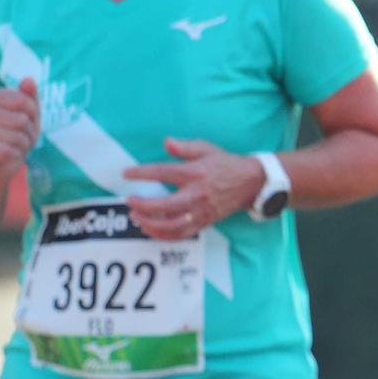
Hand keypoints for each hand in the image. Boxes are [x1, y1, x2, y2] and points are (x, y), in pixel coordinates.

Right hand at [0, 78, 39, 181]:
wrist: (3, 160)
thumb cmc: (19, 131)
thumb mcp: (30, 112)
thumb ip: (30, 96)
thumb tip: (28, 79)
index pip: (24, 101)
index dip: (33, 113)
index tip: (27, 118)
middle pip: (22, 120)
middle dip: (30, 131)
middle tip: (23, 135)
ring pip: (17, 137)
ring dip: (24, 144)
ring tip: (17, 145)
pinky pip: (8, 151)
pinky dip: (16, 155)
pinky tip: (10, 154)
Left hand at [123, 138, 263, 240]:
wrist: (251, 182)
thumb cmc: (226, 164)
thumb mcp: (207, 149)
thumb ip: (185, 147)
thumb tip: (166, 142)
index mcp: (195, 173)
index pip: (163, 172)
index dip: (142, 173)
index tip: (126, 173)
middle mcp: (197, 194)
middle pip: (165, 205)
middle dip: (143, 205)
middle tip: (129, 201)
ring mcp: (201, 211)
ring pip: (172, 225)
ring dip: (150, 223)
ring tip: (136, 218)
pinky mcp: (205, 222)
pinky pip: (181, 234)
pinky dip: (164, 235)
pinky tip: (151, 230)